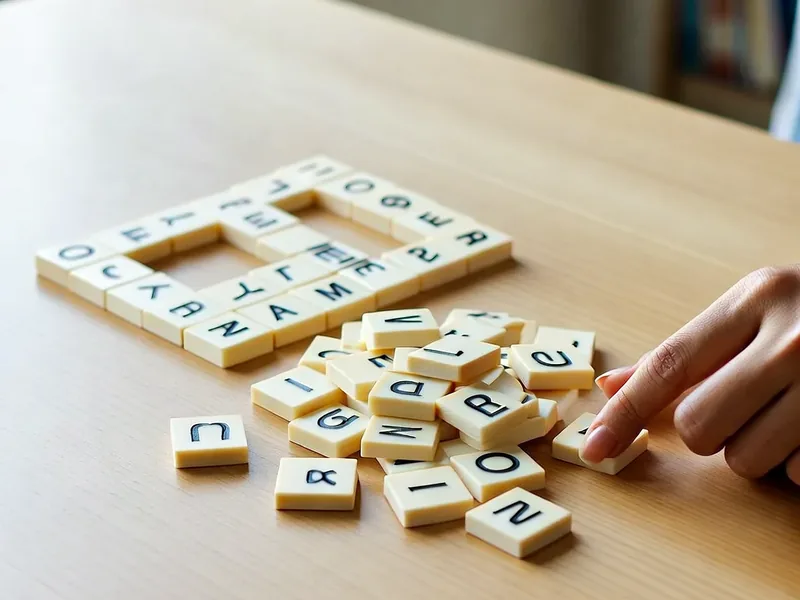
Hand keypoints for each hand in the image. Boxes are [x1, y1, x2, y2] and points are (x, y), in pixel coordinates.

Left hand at [582, 266, 799, 484]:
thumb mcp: (751, 312)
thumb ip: (683, 353)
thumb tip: (612, 386)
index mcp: (755, 299)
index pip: (667, 366)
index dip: (624, 414)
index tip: (593, 449)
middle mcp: (793, 337)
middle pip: (700, 426)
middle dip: (709, 430)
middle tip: (744, 404)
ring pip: (746, 459)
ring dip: (757, 448)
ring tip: (788, 411)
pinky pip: (799, 475)